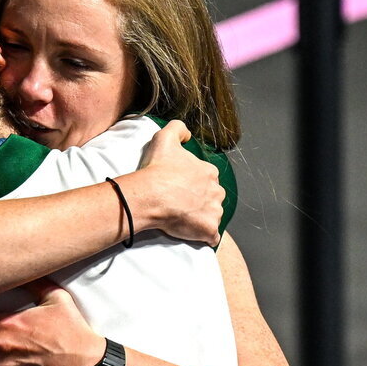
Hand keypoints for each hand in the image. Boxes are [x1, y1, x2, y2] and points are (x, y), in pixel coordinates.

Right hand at [136, 120, 223, 245]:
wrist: (150, 196)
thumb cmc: (157, 169)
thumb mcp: (165, 137)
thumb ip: (178, 128)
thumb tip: (187, 134)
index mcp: (209, 172)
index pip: (207, 179)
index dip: (193, 185)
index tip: (179, 189)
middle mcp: (216, 191)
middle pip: (212, 198)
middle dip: (201, 202)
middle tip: (180, 205)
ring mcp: (214, 212)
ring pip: (213, 216)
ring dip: (201, 219)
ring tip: (183, 220)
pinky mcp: (209, 229)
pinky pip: (211, 236)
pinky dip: (204, 236)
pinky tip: (191, 234)